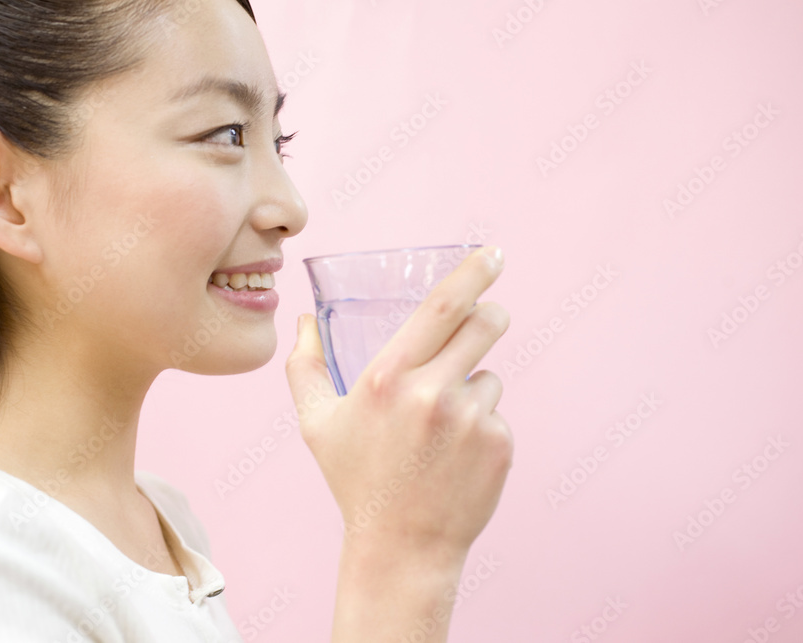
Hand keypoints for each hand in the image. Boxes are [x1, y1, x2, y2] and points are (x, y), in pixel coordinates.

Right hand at [285, 246, 511, 559]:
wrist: (401, 547)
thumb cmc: (355, 479)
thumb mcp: (316, 422)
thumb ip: (304, 366)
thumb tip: (304, 319)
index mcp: (386, 379)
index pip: (441, 308)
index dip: (472, 274)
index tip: (492, 254)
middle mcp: (431, 394)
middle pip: (485, 326)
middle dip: (490, 315)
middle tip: (487, 320)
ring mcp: (470, 421)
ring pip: (490, 375)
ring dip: (474, 385)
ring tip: (442, 429)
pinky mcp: (499, 446)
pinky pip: (498, 414)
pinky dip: (482, 425)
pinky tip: (455, 457)